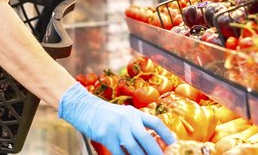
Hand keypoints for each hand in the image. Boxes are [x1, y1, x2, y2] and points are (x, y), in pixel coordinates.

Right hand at [59, 83, 175, 154]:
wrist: (83, 107)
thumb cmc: (104, 113)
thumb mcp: (122, 114)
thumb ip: (134, 124)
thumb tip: (147, 142)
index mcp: (134, 113)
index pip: (154, 122)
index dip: (166, 133)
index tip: (174, 143)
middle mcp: (128, 119)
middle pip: (147, 138)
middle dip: (156, 152)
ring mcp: (117, 127)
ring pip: (134, 148)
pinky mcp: (106, 136)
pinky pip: (119, 152)